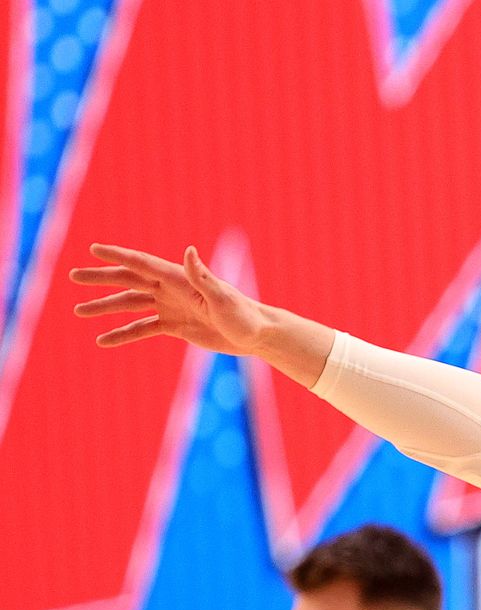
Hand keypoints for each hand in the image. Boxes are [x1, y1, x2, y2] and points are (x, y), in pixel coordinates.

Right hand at [70, 243, 271, 353]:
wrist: (257, 336)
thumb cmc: (244, 315)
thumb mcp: (222, 298)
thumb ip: (202, 276)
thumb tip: (188, 251)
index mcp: (180, 279)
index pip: (143, 264)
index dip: (118, 255)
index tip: (93, 249)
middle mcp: (172, 290)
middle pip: (129, 280)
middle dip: (101, 278)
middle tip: (73, 276)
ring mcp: (171, 307)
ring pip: (131, 305)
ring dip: (105, 307)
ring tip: (78, 312)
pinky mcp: (175, 326)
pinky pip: (143, 328)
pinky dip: (123, 334)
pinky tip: (103, 340)